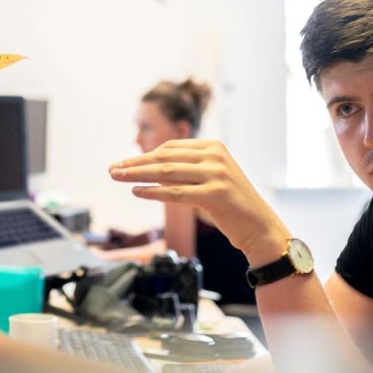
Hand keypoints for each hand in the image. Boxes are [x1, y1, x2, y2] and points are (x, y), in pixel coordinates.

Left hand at [108, 140, 289, 264]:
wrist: (259, 226)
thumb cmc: (231, 204)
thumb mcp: (210, 178)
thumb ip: (186, 169)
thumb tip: (148, 168)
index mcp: (214, 146)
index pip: (170, 148)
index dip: (144, 156)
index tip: (123, 164)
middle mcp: (215, 156)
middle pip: (164, 157)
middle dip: (135, 164)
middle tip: (112, 170)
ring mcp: (217, 174)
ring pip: (166, 172)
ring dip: (137, 175)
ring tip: (117, 178)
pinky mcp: (215, 194)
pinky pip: (176, 192)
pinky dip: (153, 191)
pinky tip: (137, 192)